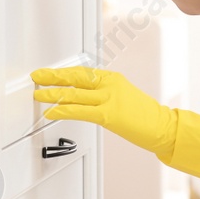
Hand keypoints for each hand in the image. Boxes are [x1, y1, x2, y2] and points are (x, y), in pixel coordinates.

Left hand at [32, 66, 177, 157]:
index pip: (82, 72)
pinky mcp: (108, 115)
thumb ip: (103, 94)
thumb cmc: (144, 116)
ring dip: (53, 94)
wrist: (162, 126)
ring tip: (39, 94)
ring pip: (74, 93)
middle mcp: (110, 85)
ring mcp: (109, 99)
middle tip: (37, 76)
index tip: (49, 73)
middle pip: (75, 77)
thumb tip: (82, 97)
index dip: (63, 72)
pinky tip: (51, 113)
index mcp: (113, 79)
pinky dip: (62, 111)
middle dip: (53, 77)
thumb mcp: (123, 97)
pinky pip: (79, 111)